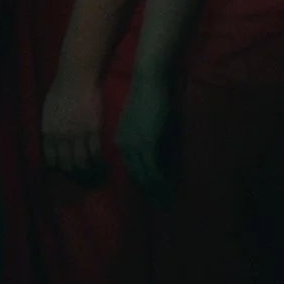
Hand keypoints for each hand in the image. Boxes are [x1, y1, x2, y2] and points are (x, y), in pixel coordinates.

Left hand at [40, 69, 104, 178]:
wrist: (76, 80)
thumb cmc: (60, 90)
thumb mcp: (48, 110)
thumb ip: (50, 125)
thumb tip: (53, 136)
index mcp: (48, 130)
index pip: (50, 154)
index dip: (55, 162)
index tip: (58, 165)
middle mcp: (62, 136)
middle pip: (66, 159)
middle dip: (69, 167)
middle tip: (73, 169)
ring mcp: (78, 134)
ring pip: (81, 158)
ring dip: (83, 165)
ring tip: (86, 167)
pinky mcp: (93, 130)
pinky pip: (94, 149)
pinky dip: (96, 156)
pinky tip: (97, 159)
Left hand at [116, 77, 170, 195]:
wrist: (146, 81)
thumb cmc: (144, 94)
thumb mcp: (138, 119)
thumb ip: (140, 134)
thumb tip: (149, 146)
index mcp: (119, 139)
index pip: (128, 166)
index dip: (139, 180)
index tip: (148, 191)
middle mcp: (123, 144)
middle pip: (133, 173)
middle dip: (145, 189)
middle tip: (156, 201)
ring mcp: (134, 144)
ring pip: (141, 173)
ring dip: (152, 187)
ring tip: (162, 198)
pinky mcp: (146, 143)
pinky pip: (150, 167)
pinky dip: (157, 179)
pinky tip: (164, 185)